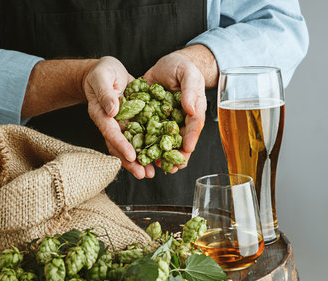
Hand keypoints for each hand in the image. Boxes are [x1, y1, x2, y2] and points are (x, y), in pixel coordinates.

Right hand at [84, 56, 154, 178]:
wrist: (107, 71)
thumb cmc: (102, 72)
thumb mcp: (102, 77)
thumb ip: (106, 93)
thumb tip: (112, 110)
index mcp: (101, 114)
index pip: (111, 132)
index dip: (121, 145)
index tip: (131, 156)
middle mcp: (111, 123)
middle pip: (120, 146)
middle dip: (131, 162)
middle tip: (143, 174)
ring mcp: (122, 125)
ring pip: (130, 146)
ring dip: (140, 160)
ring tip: (151, 173)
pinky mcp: (133, 122)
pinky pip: (140, 137)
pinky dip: (148, 148)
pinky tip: (158, 158)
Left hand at [144, 51, 206, 172]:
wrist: (166, 64)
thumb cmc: (184, 68)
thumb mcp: (189, 75)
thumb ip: (190, 91)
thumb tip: (190, 109)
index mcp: (191, 114)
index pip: (192, 129)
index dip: (189, 140)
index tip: (186, 152)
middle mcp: (177, 121)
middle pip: (176, 142)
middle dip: (173, 156)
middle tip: (171, 169)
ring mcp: (162, 121)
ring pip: (159, 141)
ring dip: (156, 155)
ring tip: (153, 168)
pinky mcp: (147, 117)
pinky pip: (143, 131)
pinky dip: (140, 143)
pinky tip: (135, 153)